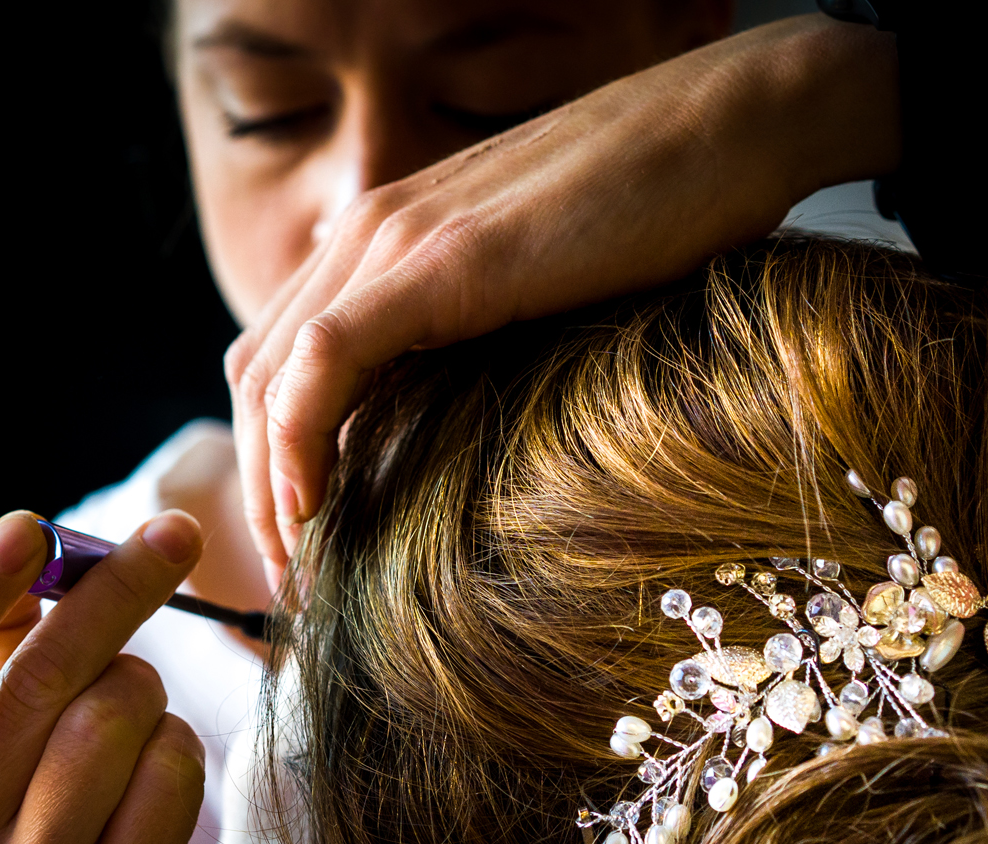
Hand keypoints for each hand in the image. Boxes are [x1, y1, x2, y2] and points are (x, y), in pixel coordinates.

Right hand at [0, 510, 209, 843]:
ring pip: (118, 713)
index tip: (25, 526)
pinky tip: (155, 790)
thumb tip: (44, 551)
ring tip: (133, 735)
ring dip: (149, 699)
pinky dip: (179, 753)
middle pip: (40, 676)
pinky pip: (170, 767)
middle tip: (174, 536)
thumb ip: (0, 654)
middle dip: (119, 590)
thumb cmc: (31, 841)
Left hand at [226, 15, 898, 574]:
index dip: (268, 456)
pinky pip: (328, 356)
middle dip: (255, 486)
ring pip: (273, 373)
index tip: (300, 543)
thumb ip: (477, 338)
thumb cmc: (658, 210)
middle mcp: (369, 234)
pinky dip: (300, 436)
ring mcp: (397, 239)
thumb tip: (459, 431)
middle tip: (288, 576)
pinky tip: (312, 506)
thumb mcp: (538, 289)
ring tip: (295, 563)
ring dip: (267, 481)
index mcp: (384, 241)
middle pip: (257, 375)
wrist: (733, 124)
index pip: (281, 360)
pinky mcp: (443, 260)